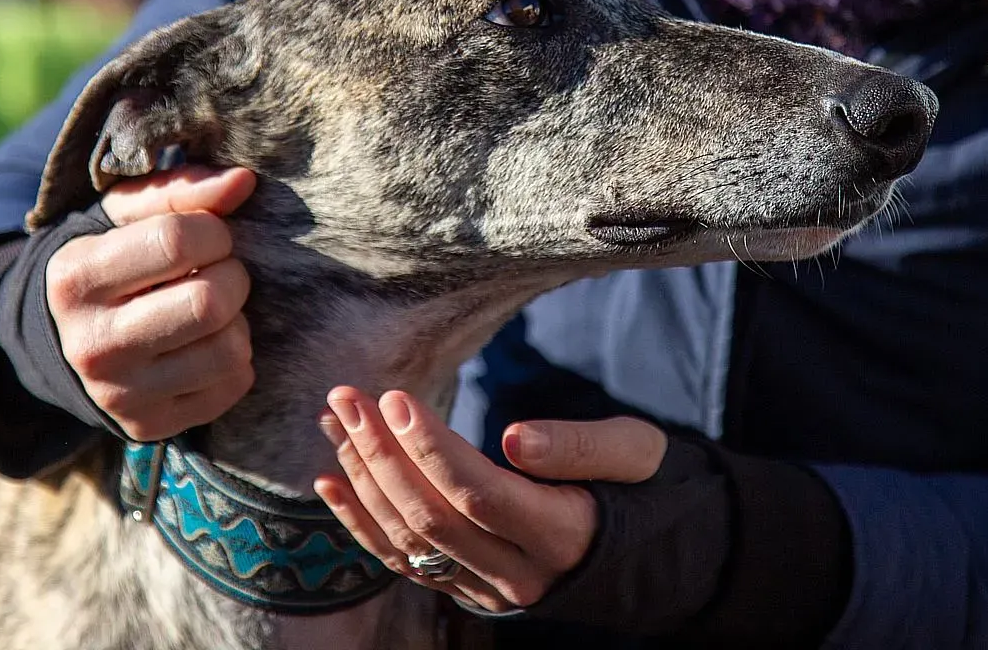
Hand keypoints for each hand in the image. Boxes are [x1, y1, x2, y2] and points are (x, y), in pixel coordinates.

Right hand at [46, 165, 257, 440]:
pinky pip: (232, 385)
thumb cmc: (107, 261)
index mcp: (77, 279)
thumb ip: (181, 190)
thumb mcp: (122, 215)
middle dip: (232, 275)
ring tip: (213, 307)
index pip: (177, 242)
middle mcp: (93, 344)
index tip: (210, 234)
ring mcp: (121, 393)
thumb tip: (243, 183)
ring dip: (237, 319)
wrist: (63, 340)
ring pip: (228, 349)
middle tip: (219, 270)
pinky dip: (236, 358)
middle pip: (209, 303)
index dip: (214, 231)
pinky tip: (208, 342)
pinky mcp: (150, 425)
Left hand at [313, 387, 666, 612]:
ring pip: (410, 541)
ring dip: (364, 479)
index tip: (395, 397)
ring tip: (335, 420)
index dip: (432, 447)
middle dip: (382, 455)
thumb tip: (515, 440)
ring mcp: (488, 590)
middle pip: (433, 518)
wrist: (658, 552)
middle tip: (349, 397)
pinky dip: (361, 523)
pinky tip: (329, 480)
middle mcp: (520, 577)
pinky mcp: (468, 590)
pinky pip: (403, 563)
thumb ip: (581, 446)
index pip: (481, 494)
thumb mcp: (638, 453)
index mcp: (565, 538)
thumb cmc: (648, 487)